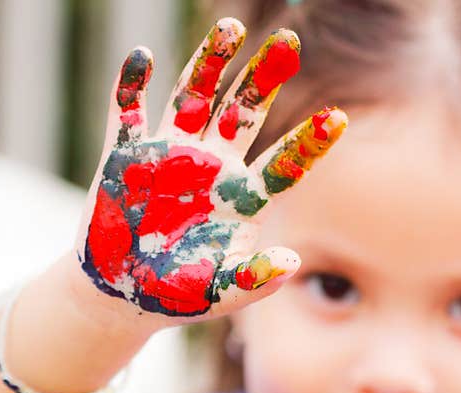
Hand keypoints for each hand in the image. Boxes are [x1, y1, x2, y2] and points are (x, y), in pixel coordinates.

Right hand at [75, 18, 346, 323]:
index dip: (309, 142)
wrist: (123, 296)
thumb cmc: (179, 295)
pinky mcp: (126, 157)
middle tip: (289, 42)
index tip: (337, 119)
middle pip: (244, 113)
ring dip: (209, 64)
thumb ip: (255, 280)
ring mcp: (169, 155)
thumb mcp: (222, 294)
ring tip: (232, 28)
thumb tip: (295, 265)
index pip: (284, 162)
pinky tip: (140, 59)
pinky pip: (127, 114)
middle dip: (264, 79)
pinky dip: (130, 88)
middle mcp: (213, 166)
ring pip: (193, 98)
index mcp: (243, 197)